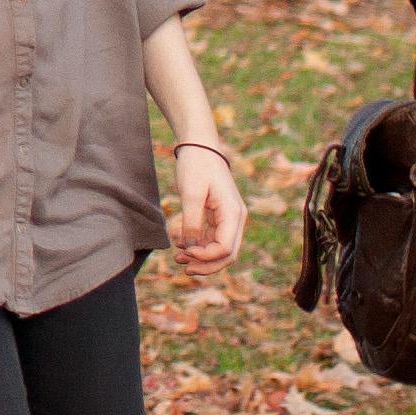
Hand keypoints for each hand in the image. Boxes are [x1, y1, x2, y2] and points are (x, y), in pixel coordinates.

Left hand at [164, 143, 247, 265]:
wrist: (200, 146)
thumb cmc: (197, 166)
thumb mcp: (191, 193)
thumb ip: (192, 221)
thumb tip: (189, 247)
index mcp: (233, 213)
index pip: (225, 248)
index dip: (205, 256)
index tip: (184, 252)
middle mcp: (236, 218)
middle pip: (228, 254)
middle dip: (207, 265)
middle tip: (183, 267)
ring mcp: (230, 218)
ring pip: (222, 249)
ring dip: (203, 258)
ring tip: (179, 259)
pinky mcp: (220, 216)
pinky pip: (215, 239)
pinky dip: (201, 246)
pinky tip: (183, 247)